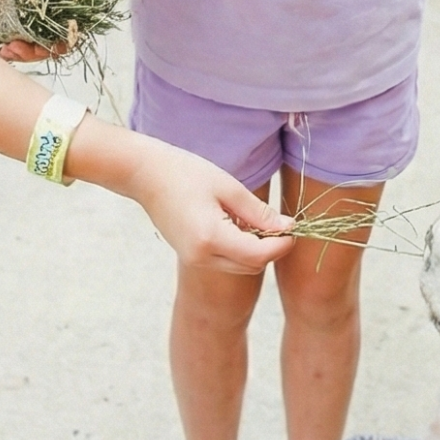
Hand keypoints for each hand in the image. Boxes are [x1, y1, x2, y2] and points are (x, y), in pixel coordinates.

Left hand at [0, 0, 61, 63]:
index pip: (75, 27)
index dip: (63, 41)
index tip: (41, 42)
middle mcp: (55, 9)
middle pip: (56, 44)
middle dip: (34, 52)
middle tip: (11, 48)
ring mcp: (38, 17)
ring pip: (40, 47)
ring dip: (23, 54)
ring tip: (3, 51)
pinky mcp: (22, 21)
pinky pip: (23, 41)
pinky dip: (14, 49)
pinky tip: (0, 49)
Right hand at [128, 143, 292, 273]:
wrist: (145, 175)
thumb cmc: (187, 173)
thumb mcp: (229, 188)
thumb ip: (259, 213)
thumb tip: (288, 228)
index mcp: (210, 237)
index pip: (259, 255)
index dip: (282, 245)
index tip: (294, 227)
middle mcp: (201, 256)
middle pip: (252, 265)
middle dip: (271, 249)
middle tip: (281, 223)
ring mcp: (194, 260)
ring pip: (239, 266)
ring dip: (256, 250)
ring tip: (258, 221)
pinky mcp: (190, 257)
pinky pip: (225, 261)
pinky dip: (239, 249)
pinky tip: (238, 225)